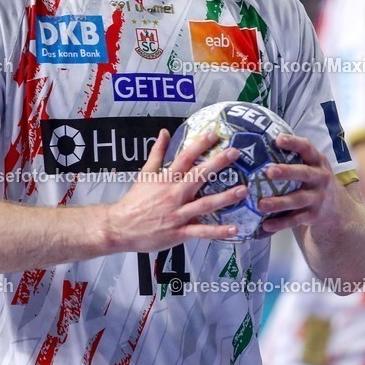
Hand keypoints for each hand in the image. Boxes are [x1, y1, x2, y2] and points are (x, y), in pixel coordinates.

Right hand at [106, 129, 246, 252]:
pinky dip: (218, 232)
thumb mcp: (144, 174)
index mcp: (166, 179)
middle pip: (199, 176)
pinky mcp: (179, 232)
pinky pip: (202, 231)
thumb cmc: (134, 201)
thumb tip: (164, 132)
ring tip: (243, 190)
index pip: (185, 157)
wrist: (120, 227)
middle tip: (235, 154)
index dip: (200, 144)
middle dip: (218, 164)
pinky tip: (234, 229)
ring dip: (225, 197)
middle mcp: (174, 194)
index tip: (215, 134)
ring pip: (205, 204)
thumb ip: (156, 153)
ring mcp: (178, 214)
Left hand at [257, 134, 341, 233]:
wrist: (338, 209)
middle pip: (304, 173)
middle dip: (287, 172)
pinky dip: (280, 223)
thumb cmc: (314, 181)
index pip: (307, 148)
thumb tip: (259, 144)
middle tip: (269, 171)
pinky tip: (266, 225)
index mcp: (318, 161)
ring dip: (279, 202)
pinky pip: (296, 220)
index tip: (278, 139)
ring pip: (298, 199)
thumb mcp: (312, 166)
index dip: (294, 143)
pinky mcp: (314, 216)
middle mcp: (320, 178)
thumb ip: (294, 157)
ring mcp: (318, 198)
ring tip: (261, 204)